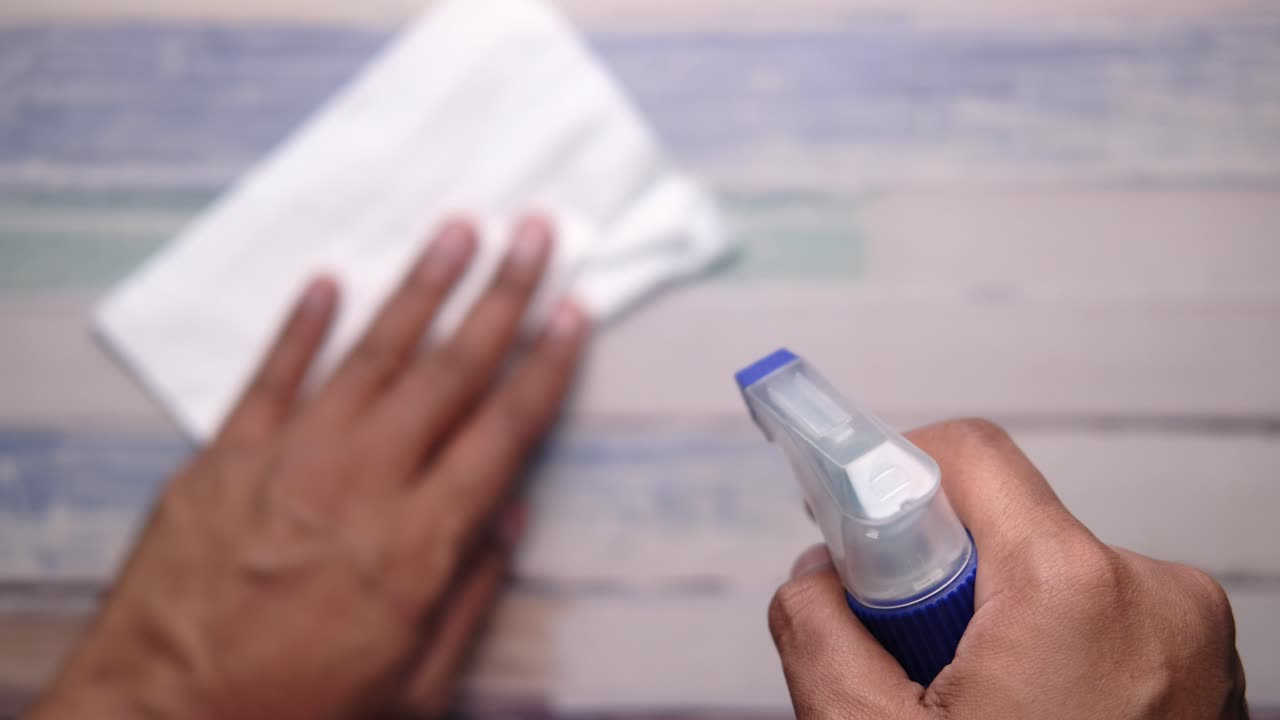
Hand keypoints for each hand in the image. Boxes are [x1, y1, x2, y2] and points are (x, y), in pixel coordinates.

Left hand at [29, 218, 588, 719]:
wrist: (162, 719)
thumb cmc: (296, 713)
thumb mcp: (413, 686)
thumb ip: (468, 594)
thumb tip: (510, 516)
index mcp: (419, 540)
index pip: (505, 429)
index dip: (547, 365)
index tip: (574, 312)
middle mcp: (364, 480)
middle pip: (451, 369)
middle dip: (502, 294)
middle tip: (535, 232)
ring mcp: (291, 457)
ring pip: (372, 352)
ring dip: (420, 286)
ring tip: (457, 229)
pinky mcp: (225, 454)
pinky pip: (273, 372)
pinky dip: (302, 323)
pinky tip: (327, 281)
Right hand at [769, 419, 1247, 719]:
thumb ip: (815, 627)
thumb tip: (816, 574)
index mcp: (1071, 589)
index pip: (966, 456)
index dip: (891, 480)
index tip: (857, 539)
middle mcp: (1156, 595)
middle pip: (1004, 527)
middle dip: (938, 583)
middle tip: (911, 671)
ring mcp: (1193, 637)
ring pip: (1050, 577)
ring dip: (994, 627)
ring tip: (977, 717)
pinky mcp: (1204, 672)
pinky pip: (1099, 621)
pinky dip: (1048, 656)